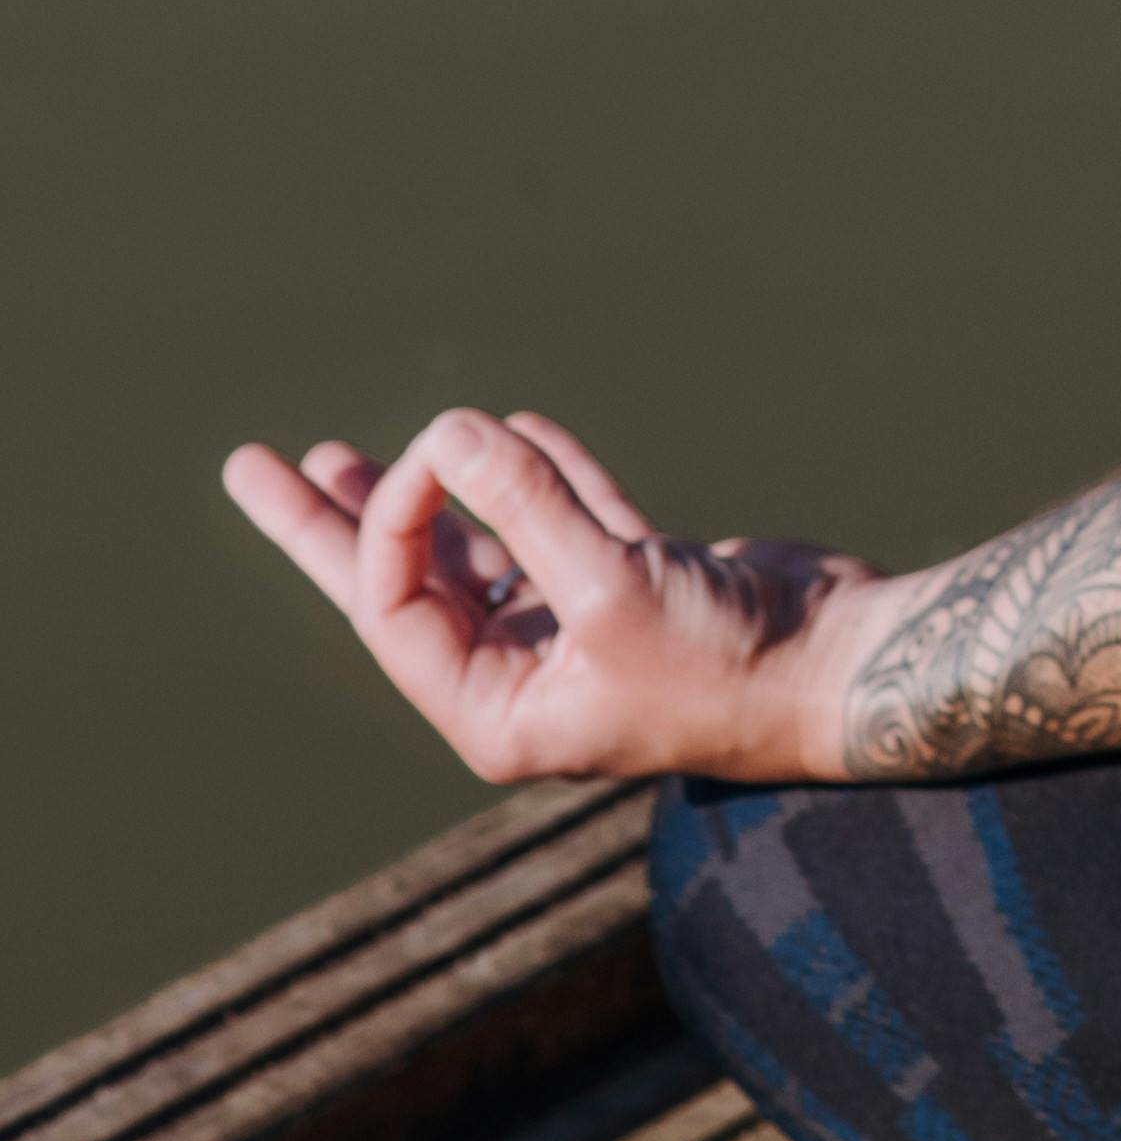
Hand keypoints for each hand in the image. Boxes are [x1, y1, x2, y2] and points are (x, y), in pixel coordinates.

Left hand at [220, 409, 888, 791]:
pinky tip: (512, 433)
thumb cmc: (725, 663)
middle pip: (404, 583)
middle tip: (255, 466)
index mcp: (496, 712)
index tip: (435, 451)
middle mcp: (525, 675)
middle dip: (332, 521)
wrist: (844, 667)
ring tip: (354, 451)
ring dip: (432, 490)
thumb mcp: (613, 589)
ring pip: (480, 546)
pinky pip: (565, 522)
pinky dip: (541, 476)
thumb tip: (450, 429)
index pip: (398, 606)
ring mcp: (581, 627)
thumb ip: (528, 507)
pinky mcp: (640, 583)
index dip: (392, 521)